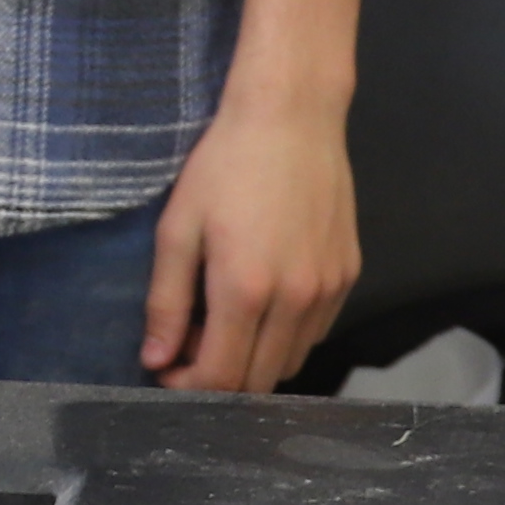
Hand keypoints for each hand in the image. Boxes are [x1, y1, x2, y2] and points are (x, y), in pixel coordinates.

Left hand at [144, 84, 358, 394]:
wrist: (292, 117)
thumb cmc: (225, 166)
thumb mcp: (178, 229)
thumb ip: (166, 302)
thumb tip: (156, 361)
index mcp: (247, 289)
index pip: (222, 377)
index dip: (188, 388)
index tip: (167, 370)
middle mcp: (296, 299)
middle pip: (258, 381)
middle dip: (218, 378)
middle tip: (190, 342)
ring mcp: (329, 289)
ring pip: (290, 361)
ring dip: (254, 359)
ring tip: (224, 318)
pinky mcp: (348, 275)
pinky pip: (314, 332)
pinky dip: (285, 336)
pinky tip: (262, 301)